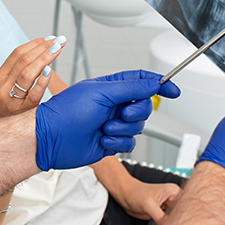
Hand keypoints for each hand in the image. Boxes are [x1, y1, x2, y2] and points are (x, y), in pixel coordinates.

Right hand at [0, 36, 64, 117]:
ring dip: (44, 58)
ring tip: (57, 49)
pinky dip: (42, 80)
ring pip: (27, 73)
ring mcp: (11, 99)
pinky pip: (33, 93)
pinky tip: (50, 71)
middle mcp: (2, 86)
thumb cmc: (11, 108)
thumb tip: (41, 50)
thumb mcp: (9, 87)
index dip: (35, 43)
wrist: (3, 135)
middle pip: (23, 60)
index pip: (17, 53)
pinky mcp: (22, 111)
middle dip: (43, 47)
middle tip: (59, 41)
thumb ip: (20, 71)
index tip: (50, 38)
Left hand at [35, 70, 179, 170]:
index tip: (173, 90)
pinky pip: (129, 144)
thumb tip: (152, 82)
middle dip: (136, 112)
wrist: (51, 138)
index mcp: (110, 87)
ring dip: (122, 129)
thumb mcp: (100, 93)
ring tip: (103, 128)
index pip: (140, 81)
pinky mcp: (110, 142)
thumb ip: (130, 88)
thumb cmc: (67, 111)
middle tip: (121, 113)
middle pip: (143, 106)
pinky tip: (102, 140)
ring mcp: (112, 123)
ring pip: (137, 127)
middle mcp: (112, 104)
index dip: (158, 84)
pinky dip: (117, 143)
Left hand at [115, 179, 180, 223]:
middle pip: (183, 214)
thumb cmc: (135, 193)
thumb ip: (161, 217)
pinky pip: (170, 223)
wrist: (124, 195)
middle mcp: (173, 199)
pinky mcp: (162, 214)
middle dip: (180, 223)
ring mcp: (168, 207)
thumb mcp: (149, 205)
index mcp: (174, 192)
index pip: (186, 206)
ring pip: (177, 219)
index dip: (187, 217)